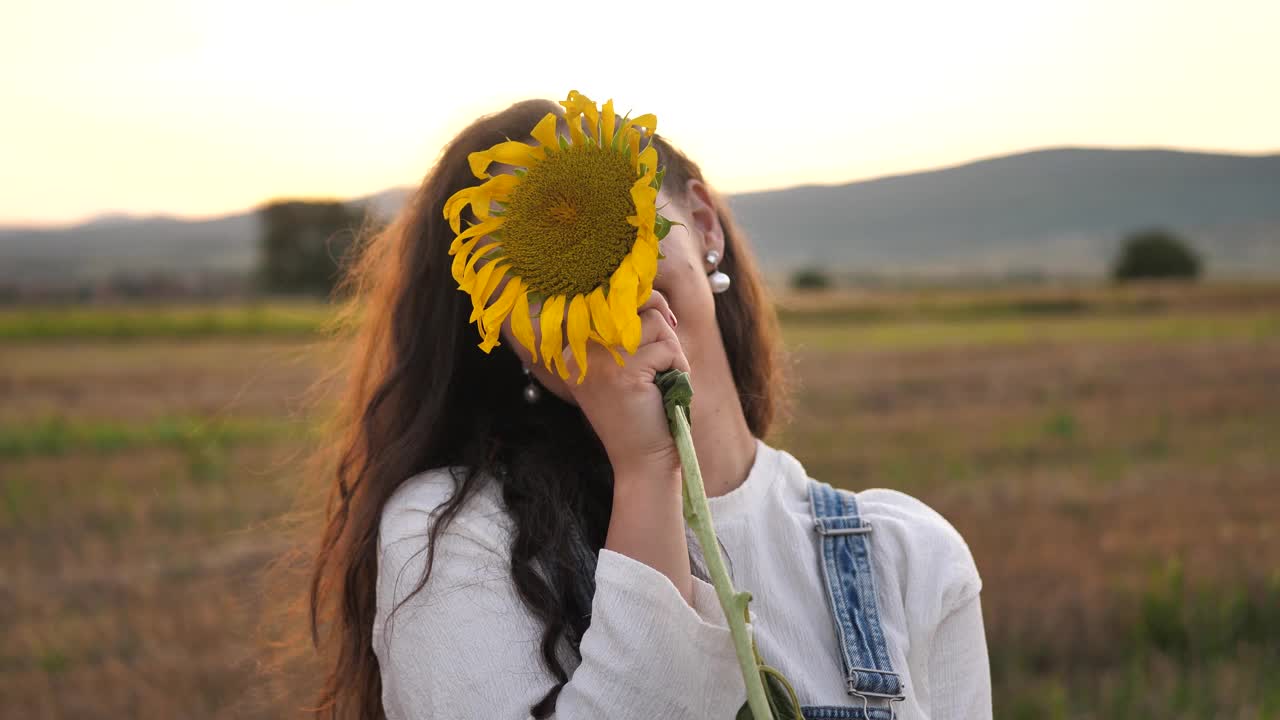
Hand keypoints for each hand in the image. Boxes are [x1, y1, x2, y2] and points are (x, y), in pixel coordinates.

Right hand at [565, 290, 687, 477]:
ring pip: (656, 324)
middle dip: (662, 331)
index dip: (646, 312)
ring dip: (671, 352)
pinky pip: (668, 347)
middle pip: (637, 307)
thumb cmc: (644, 411)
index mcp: (576, 347)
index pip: (613, 301)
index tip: (657, 337)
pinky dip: (678, 368)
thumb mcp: (631, 362)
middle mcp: (579, 350)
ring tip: (661, 382)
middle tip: (662, 366)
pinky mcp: (624, 372)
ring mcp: (599, 360)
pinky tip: (665, 393)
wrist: (643, 461)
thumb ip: (634, 327)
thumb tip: (654, 297)